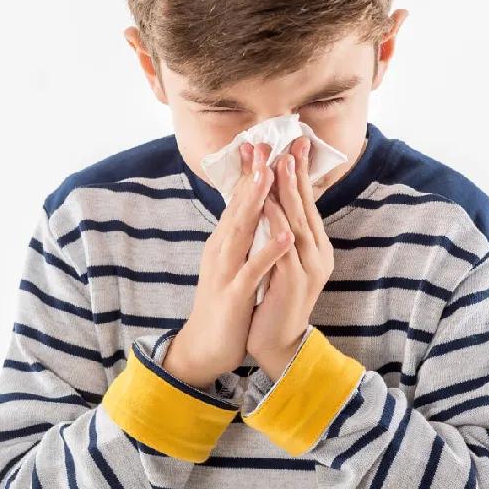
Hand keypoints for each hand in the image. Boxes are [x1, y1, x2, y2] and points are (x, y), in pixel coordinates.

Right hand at [163, 141, 294, 389]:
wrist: (204, 346)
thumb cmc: (223, 304)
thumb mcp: (231, 263)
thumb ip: (240, 237)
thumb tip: (250, 209)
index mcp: (224, 242)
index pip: (237, 201)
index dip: (248, 172)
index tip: (259, 142)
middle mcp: (221, 249)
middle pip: (237, 207)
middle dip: (251, 175)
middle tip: (263, 144)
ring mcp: (226, 270)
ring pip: (241, 231)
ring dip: (255, 203)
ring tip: (269, 176)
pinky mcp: (233, 294)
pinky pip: (253, 270)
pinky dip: (268, 251)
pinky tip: (285, 236)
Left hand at [246, 135, 335, 381]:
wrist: (275, 342)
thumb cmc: (274, 297)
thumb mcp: (281, 258)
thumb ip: (281, 231)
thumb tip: (273, 198)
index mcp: (314, 246)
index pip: (306, 202)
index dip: (298, 173)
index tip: (292, 143)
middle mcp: (317, 253)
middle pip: (306, 207)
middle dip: (296, 173)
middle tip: (291, 142)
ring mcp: (308, 268)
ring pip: (298, 224)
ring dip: (288, 193)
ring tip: (279, 164)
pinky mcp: (295, 283)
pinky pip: (284, 248)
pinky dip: (275, 225)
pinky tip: (267, 206)